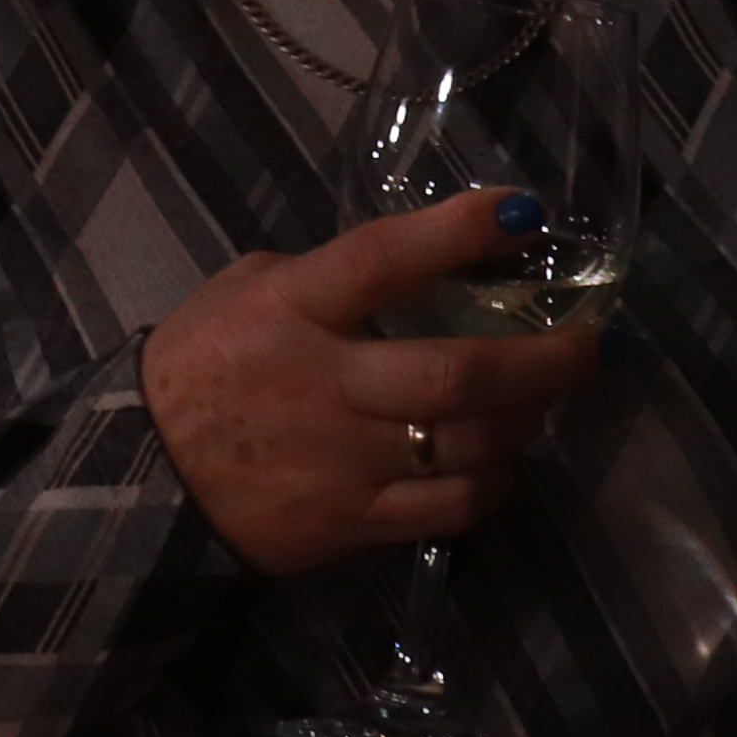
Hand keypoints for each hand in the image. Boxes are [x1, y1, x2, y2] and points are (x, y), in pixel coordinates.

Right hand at [138, 191, 609, 578]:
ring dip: (527, 419)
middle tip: (593, 342)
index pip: (382, 260)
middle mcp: (326, 384)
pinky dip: (493, 483)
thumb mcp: (246, 291)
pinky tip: (503, 462)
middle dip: (544, 357)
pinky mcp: (352, 524)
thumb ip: (325, 276)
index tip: (522, 213)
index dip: (456, 232)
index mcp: (292, 309)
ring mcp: (343, 461)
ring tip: (547, 399)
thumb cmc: (200, 367)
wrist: (143, 480)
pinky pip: (450, 509)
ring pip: (468, 443)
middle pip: (458, 372)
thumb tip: (418, 263)